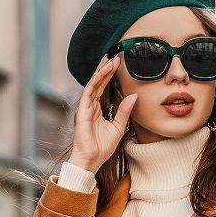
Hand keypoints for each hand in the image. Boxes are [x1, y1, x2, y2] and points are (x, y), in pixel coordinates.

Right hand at [71, 54, 137, 172]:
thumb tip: (134, 96)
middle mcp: (90, 106)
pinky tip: (102, 73)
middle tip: (115, 56)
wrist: (92, 160)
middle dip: (106, 69)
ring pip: (93, 84)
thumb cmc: (102, 147)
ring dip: (101, 72)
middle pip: (98, 83)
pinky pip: (89, 92)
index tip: (118, 64)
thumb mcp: (119, 127)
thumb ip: (124, 111)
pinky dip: (96, 81)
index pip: (103, 88)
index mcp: (97, 109)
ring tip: (110, 60)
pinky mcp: (82, 111)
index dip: (110, 76)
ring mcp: (85, 108)